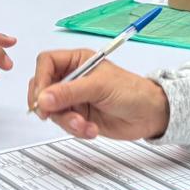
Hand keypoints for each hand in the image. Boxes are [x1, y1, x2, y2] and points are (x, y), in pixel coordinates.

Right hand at [28, 49, 168, 139]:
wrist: (150, 115)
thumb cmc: (132, 91)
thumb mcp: (99, 87)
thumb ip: (69, 92)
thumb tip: (43, 98)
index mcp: (77, 60)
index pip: (46, 63)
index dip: (40, 78)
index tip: (42, 97)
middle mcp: (72, 78)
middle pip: (43, 88)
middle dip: (49, 105)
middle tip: (53, 115)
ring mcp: (74, 98)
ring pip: (52, 110)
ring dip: (66, 121)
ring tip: (84, 125)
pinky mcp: (79, 116)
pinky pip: (64, 124)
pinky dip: (75, 129)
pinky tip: (91, 129)